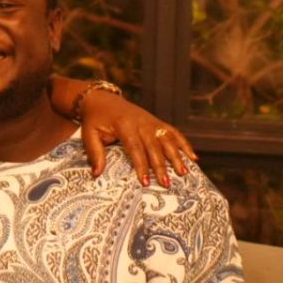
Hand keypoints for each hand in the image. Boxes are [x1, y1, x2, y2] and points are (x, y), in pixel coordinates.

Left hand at [77, 92, 196, 187]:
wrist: (101, 99)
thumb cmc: (95, 119)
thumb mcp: (89, 134)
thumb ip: (94, 153)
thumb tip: (97, 174)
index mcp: (124, 125)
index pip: (135, 147)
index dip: (141, 165)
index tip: (145, 181)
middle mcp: (141, 122)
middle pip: (154, 146)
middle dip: (161, 166)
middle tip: (167, 184)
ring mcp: (151, 121)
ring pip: (167, 139)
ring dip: (177, 156)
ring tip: (184, 173)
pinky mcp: (156, 121)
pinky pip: (173, 132)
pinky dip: (184, 144)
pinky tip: (193, 157)